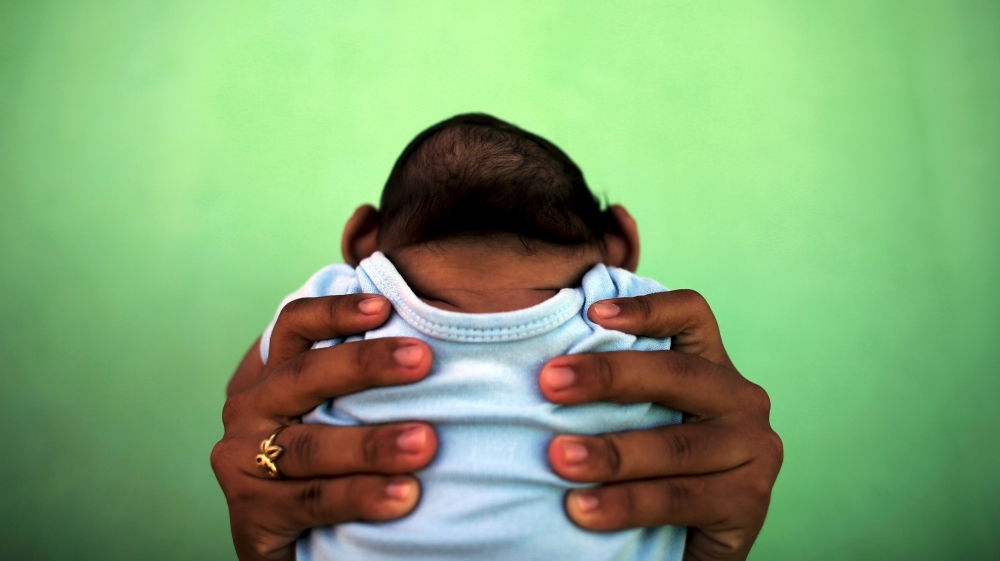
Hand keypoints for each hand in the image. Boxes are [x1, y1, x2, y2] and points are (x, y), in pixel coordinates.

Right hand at [210, 294, 437, 560]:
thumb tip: (434, 343)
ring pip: (312, 446)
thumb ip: (363, 383)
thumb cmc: (331, 463)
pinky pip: (313, 500)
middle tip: (422, 359)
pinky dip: (360, 496)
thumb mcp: (335, 414)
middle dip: (365, 365)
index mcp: (272, 376)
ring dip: (372, 444)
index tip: (384, 306)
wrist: (293, 544)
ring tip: (425, 443)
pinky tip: (404, 495)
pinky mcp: (252, 512)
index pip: (294, 327)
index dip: (335, 312)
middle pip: (304, 377)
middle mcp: (250, 411)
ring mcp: (243, 462)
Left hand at [540, 290, 782, 560]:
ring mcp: (753, 450)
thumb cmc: (648, 469)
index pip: (690, 315)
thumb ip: (616, 392)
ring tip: (558, 459)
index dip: (646, 308)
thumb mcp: (639, 419)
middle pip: (677, 373)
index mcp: (711, 367)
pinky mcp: (750, 501)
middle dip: (608, 375)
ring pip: (675, 444)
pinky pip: (680, 498)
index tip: (592, 313)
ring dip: (611, 452)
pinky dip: (627, 503)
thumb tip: (542, 369)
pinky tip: (584, 509)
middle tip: (549, 383)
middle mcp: (740, 399)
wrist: (686, 545)